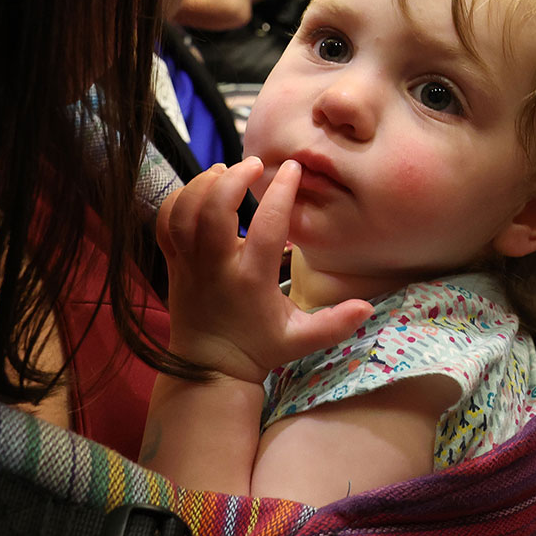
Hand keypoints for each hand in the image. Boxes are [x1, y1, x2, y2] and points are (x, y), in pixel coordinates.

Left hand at [156, 158, 371, 383]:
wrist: (208, 370)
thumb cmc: (258, 349)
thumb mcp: (301, 340)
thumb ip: (335, 324)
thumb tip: (369, 307)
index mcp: (251, 281)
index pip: (266, 227)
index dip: (281, 193)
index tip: (292, 169)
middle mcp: (217, 268)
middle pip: (214, 210)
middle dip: (234, 178)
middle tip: (255, 165)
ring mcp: (190, 265)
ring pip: (185, 212)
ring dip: (204, 183)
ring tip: (226, 171)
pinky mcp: (173, 264)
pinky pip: (166, 223)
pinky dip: (180, 199)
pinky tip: (201, 190)